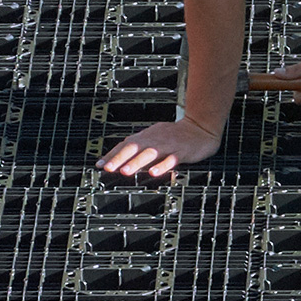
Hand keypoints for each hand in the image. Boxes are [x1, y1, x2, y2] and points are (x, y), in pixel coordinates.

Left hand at [98, 119, 224, 179]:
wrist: (200, 127)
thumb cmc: (174, 136)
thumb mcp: (154, 138)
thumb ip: (138, 148)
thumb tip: (118, 160)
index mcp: (146, 136)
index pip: (125, 145)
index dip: (112, 154)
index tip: (99, 165)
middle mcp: (154, 139)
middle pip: (134, 148)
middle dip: (119, 158)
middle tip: (108, 169)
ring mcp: (168, 145)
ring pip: (150, 153)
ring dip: (136, 162)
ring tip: (125, 171)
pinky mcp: (181, 152)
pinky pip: (171, 159)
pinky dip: (162, 166)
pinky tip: (154, 173)